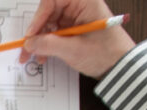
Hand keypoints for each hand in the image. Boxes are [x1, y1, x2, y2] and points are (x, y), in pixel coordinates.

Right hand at [19, 0, 134, 77]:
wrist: (120, 66)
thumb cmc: (105, 54)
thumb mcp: (74, 50)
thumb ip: (49, 45)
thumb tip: (29, 43)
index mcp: (85, 2)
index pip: (53, 0)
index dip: (39, 16)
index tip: (31, 35)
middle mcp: (80, 5)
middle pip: (49, 12)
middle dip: (36, 31)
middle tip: (26, 49)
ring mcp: (77, 16)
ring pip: (49, 23)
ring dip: (40, 40)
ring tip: (34, 57)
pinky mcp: (74, 27)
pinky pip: (54, 32)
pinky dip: (46, 43)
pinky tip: (43, 56)